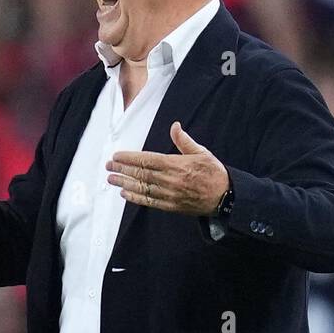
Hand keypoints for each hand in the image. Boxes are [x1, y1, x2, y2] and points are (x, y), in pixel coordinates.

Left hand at [106, 122, 229, 215]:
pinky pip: (149, 202)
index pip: (147, 160)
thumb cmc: (214, 173)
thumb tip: (175, 126)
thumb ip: (184, 141)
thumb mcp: (201, 152)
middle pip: (140, 174)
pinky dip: (136, 198)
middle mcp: (170, 180)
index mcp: (176, 164)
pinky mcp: (171, 206)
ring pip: (142, 188)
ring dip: (124, 183)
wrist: (225, 197)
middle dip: (122, 170)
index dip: (129, 158)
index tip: (116, 156)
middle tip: (108, 167)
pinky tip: (125, 194)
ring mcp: (169, 194)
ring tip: (111, 180)